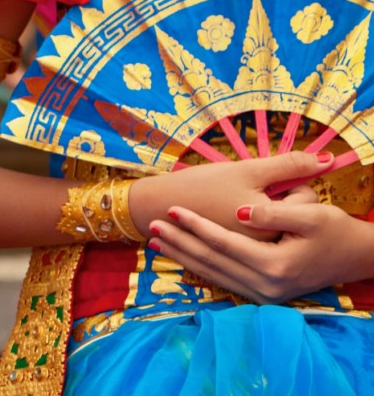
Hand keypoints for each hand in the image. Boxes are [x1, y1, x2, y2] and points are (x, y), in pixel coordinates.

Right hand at [128, 151, 334, 240]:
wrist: (155, 207)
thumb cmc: (200, 187)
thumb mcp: (247, 170)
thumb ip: (289, 165)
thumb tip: (329, 159)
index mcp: (271, 231)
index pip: (306, 205)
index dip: (293, 186)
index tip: (270, 180)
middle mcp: (264, 249)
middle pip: (295, 217)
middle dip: (283, 199)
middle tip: (256, 189)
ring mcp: (250, 254)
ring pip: (279, 227)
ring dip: (269, 211)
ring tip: (244, 200)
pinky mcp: (237, 254)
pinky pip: (260, 238)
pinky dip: (256, 224)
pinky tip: (239, 213)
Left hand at [146, 189, 373, 303]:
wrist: (354, 257)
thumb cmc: (334, 230)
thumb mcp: (311, 214)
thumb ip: (273, 213)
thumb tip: (238, 211)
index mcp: (275, 265)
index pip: (223, 243)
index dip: (195, 225)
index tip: (171, 209)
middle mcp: (266, 286)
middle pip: (211, 261)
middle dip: (180, 242)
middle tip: (152, 225)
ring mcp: (263, 295)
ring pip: (212, 273)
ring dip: (183, 256)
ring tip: (157, 241)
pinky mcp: (262, 296)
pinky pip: (222, 280)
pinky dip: (199, 267)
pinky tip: (181, 256)